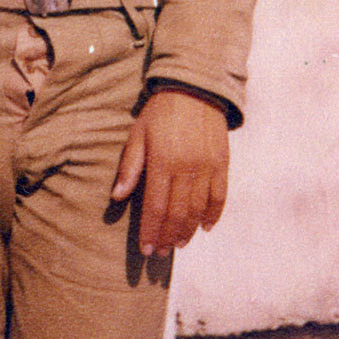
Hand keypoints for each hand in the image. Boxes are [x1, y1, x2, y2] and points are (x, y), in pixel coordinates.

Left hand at [110, 88, 229, 257]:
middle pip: (177, 213)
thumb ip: (130, 166)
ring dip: (188, 231)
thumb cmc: (161, 110)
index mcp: (162, 160)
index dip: (151, 231)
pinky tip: (205, 227)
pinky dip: (213, 215)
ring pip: (198, 209)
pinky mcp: (222, 163)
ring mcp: (207, 166)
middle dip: (167, 236)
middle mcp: (186, 167)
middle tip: (160, 252)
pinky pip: (219, 196)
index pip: (156, 206)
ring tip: (178, 244)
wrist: (195, 86)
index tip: (146, 249)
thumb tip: (116, 196)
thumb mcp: (139, 133)